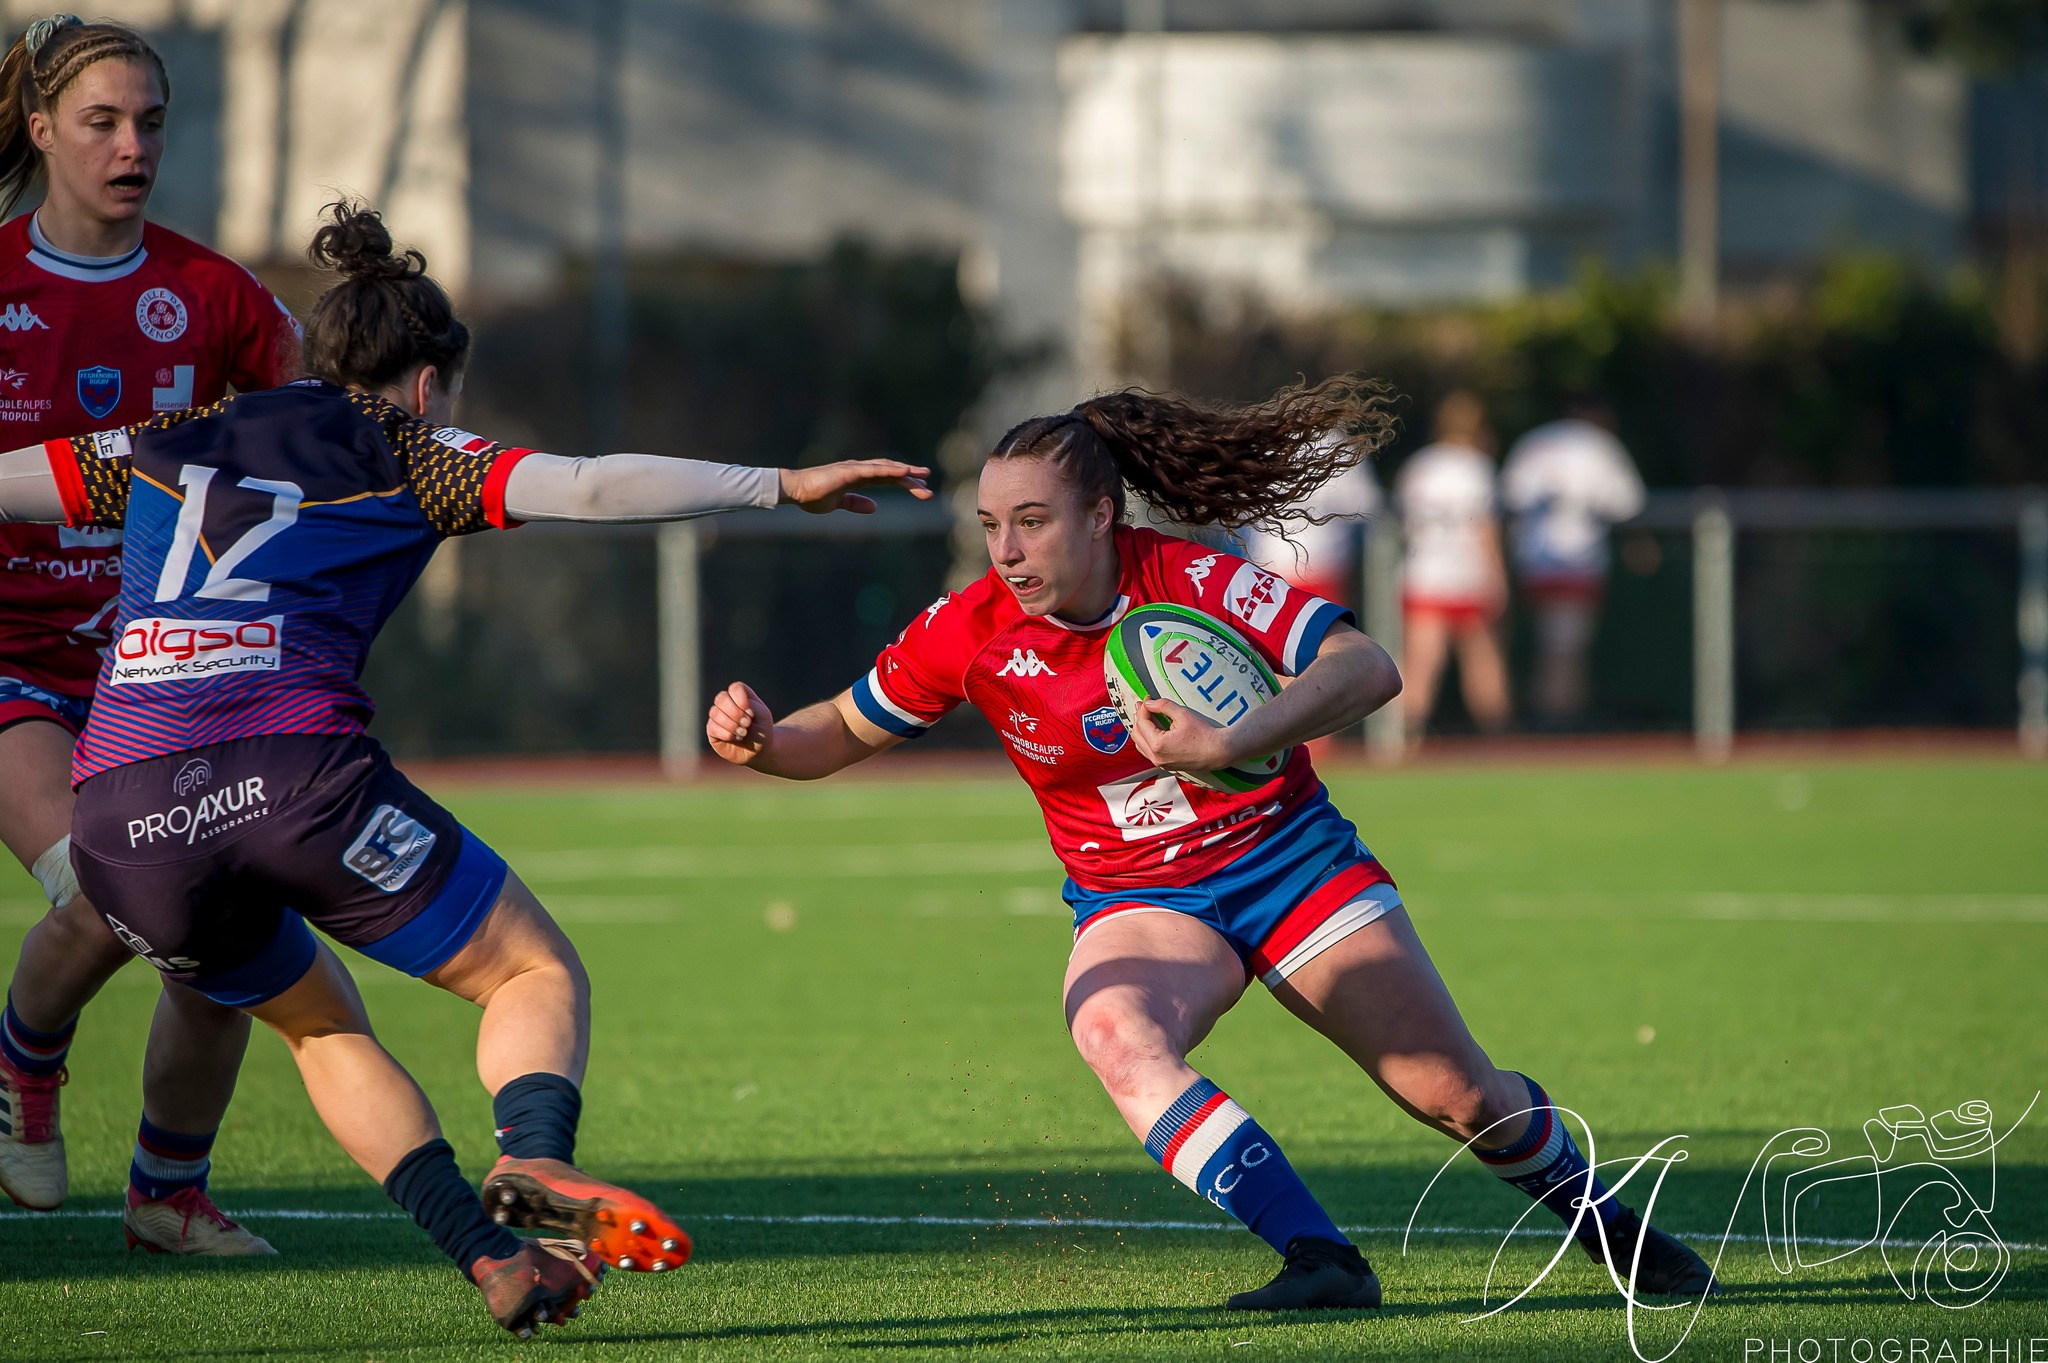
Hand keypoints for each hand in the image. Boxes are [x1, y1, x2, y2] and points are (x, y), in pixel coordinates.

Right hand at [707, 681, 775, 765]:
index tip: (751, 713)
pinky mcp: (712, 730)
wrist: (759, 751)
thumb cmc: (762, 730)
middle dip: (735, 712)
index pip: (735, 688)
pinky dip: (727, 734)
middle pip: (722, 698)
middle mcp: (727, 703)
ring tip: (743, 732)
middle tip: (747, 723)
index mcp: (741, 696)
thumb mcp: (763, 716)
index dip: (741, 699)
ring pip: (715, 713)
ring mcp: (718, 716)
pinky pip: (713, 728)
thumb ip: (753, 705)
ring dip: (732, 725)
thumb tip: (736, 705)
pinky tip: (735, 738)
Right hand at [778, 460, 932, 514]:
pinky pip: (874, 470)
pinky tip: (904, 471)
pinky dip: (890, 469)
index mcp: (858, 478)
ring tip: (923, 477)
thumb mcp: (839, 503)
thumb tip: (875, 507)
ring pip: (886, 469)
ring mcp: (854, 468)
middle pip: (890, 472)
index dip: (903, 482)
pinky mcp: (849, 471)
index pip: (886, 479)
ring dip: (905, 472)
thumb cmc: (812, 495)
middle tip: (928, 486)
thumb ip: (856, 503)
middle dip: (910, 478)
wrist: (795, 490)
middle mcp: (859, 470)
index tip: (920, 489)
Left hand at [1125, 697, 1247, 776]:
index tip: (1147, 698)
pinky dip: (1147, 740)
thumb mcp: (1183, 714)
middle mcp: (1156, 757)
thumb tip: (1148, 703)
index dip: (1143, 708)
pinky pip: (1149, 752)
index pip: (1142, 722)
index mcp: (1158, 745)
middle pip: (1137, 734)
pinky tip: (1154, 730)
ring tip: (1147, 716)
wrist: (1219, 751)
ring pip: (1141, 745)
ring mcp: (1161, 763)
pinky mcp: (1167, 765)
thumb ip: (1162, 706)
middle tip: (1144, 705)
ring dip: (1141, 730)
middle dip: (1139, 718)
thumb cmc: (1204, 734)